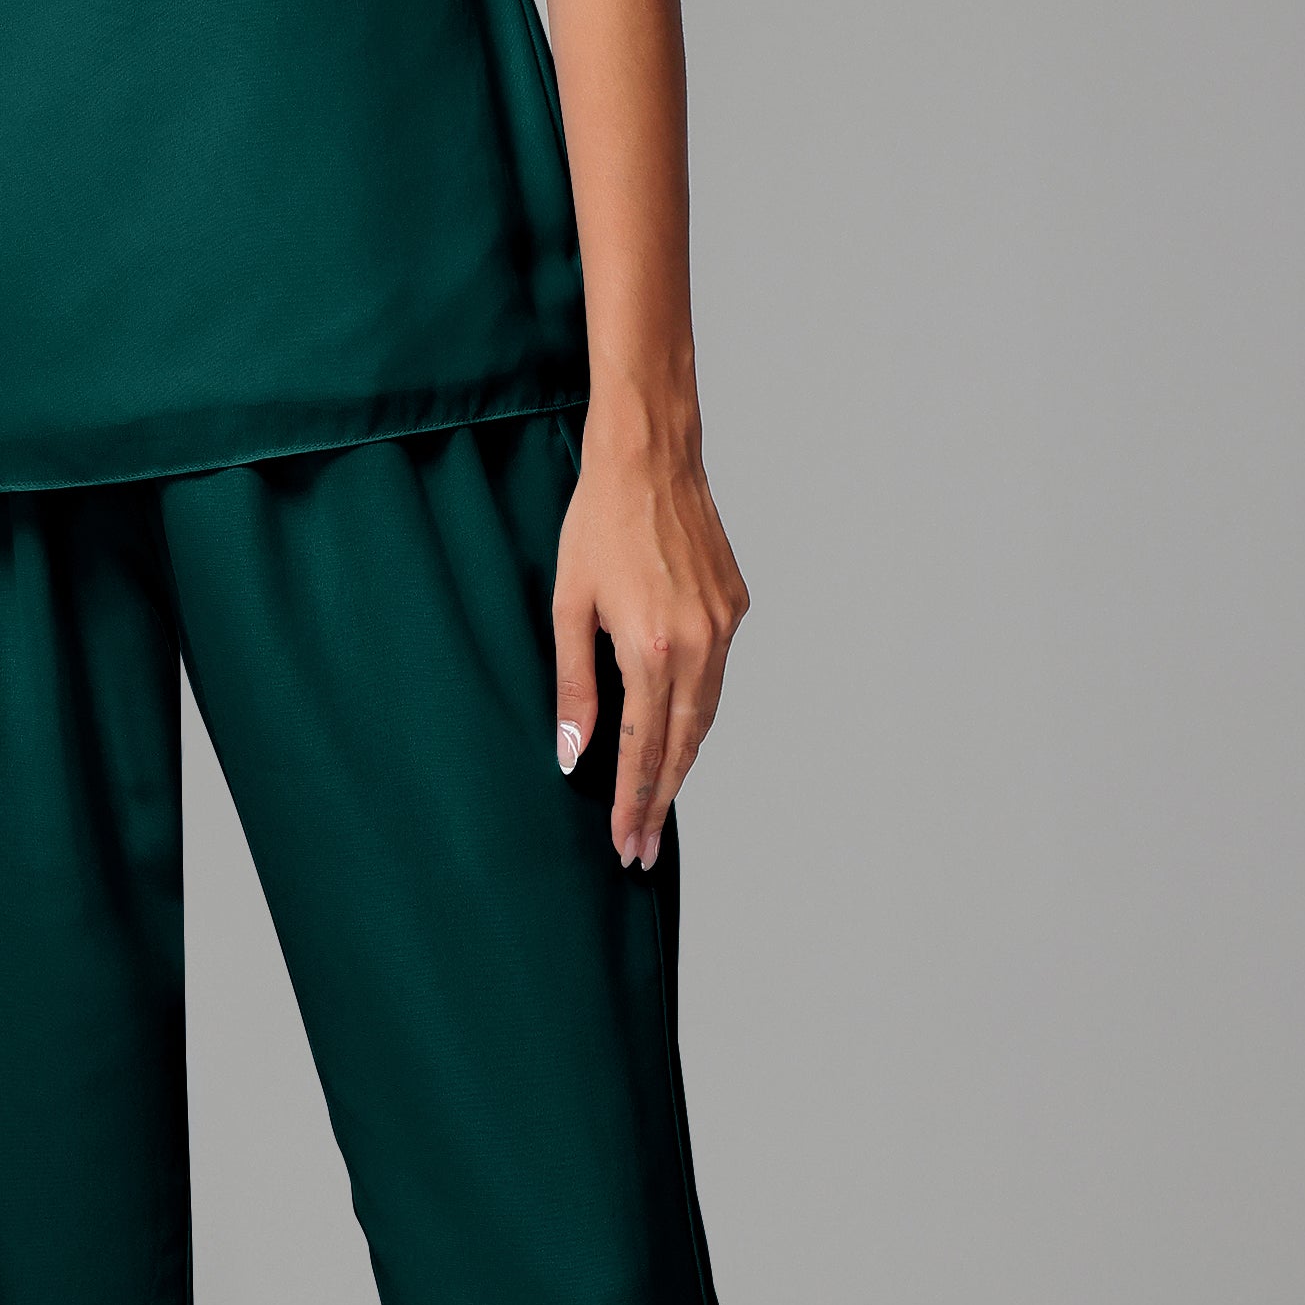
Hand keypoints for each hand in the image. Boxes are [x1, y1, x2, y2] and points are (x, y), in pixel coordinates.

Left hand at [551, 406, 748, 868]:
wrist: (651, 457)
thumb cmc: (597, 523)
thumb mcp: (568, 607)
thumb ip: (572, 687)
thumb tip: (572, 755)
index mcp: (651, 649)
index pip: (642, 750)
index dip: (633, 803)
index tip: (627, 844)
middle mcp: (699, 644)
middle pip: (683, 745)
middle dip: (660, 800)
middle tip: (644, 847)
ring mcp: (724, 625)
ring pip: (707, 715)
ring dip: (682, 761)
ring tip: (657, 801)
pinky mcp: (735, 606)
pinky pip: (717, 674)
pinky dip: (697, 710)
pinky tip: (677, 728)